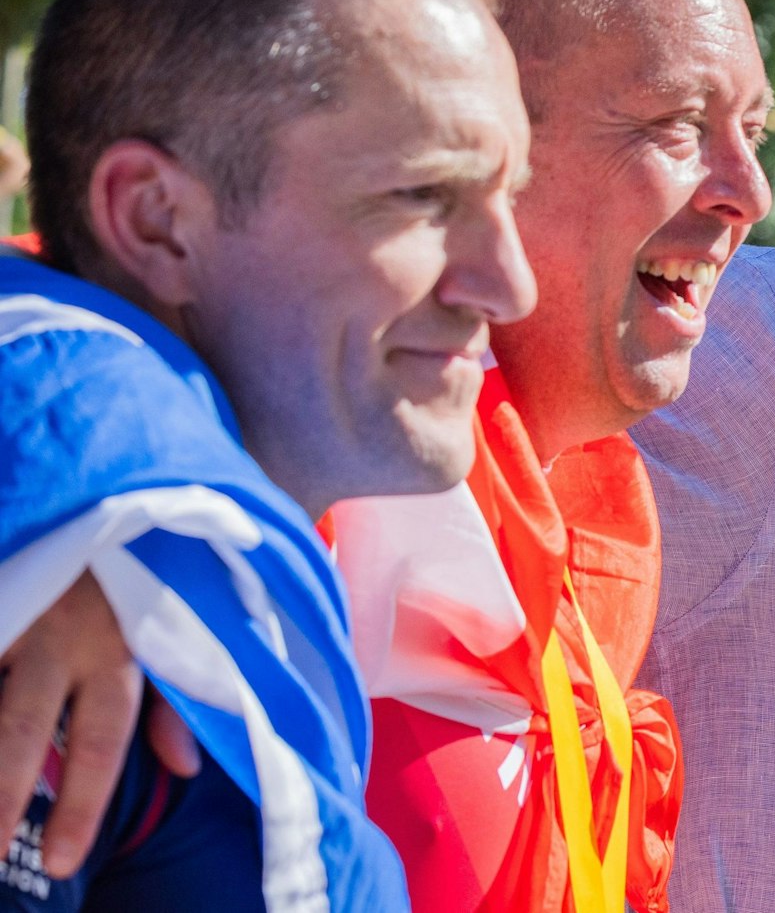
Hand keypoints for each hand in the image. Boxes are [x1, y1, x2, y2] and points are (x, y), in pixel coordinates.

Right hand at [0, 572, 196, 877]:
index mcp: (120, 649)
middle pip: (22, 726)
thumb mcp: (179, 626)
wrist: (106, 484)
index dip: (81, 805)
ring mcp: (16, 612)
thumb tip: (187, 769)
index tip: (59, 861)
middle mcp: (61, 637)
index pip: (104, 740)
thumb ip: (178, 697)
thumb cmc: (146, 566)